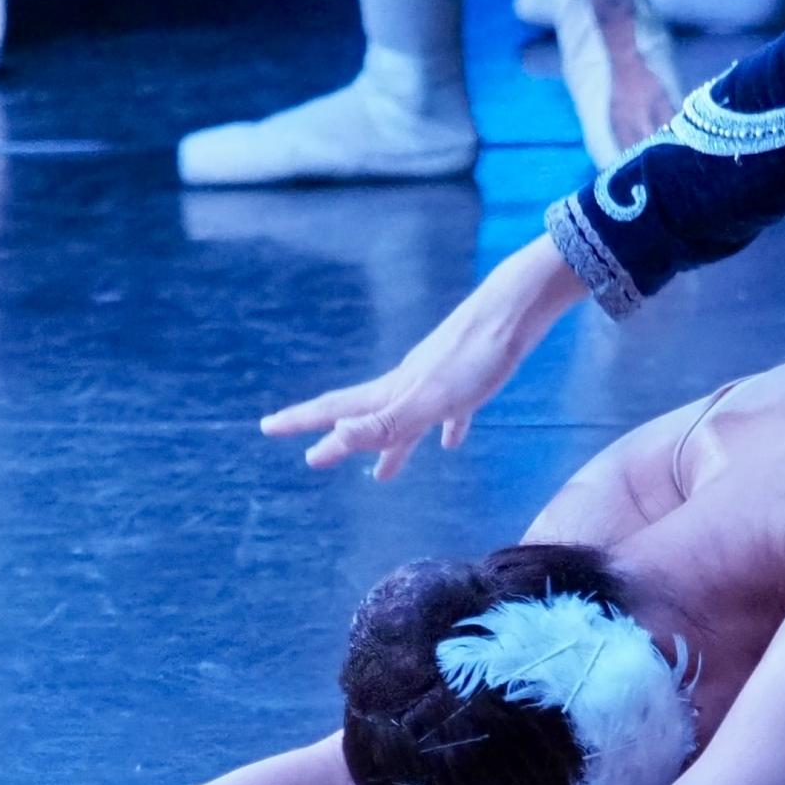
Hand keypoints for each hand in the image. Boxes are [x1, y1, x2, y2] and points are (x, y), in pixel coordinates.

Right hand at [259, 236, 588, 479]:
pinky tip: (451, 440)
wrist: (517, 310)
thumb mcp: (432, 400)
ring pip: (404, 419)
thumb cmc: (478, 357)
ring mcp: (438, 380)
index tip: (267, 427)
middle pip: (365, 416)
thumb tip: (337, 436)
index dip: (303, 422)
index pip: (338, 410)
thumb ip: (388, 421)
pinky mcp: (471, 378)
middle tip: (312, 458)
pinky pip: (449, 410)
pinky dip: (445, 428)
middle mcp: (408, 383)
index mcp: (394, 390)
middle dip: (338, 439)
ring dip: (390, 446)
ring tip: (381, 474)